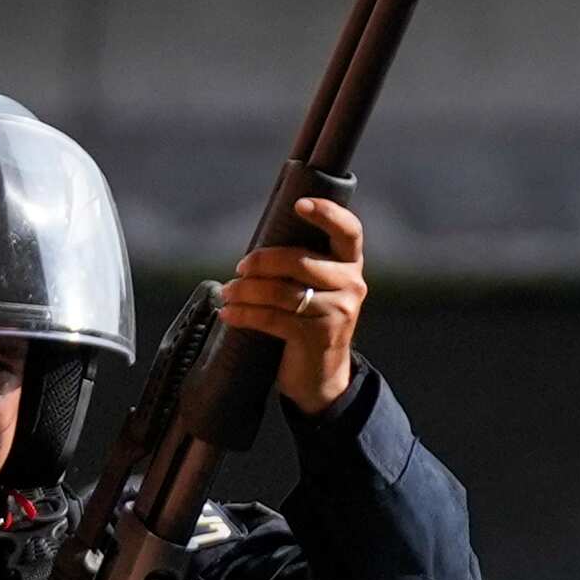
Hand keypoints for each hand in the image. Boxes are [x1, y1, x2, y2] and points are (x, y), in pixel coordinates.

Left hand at [221, 195, 370, 415]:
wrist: (321, 375)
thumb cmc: (308, 320)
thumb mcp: (313, 287)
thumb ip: (297, 263)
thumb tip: (252, 250)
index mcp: (349, 265)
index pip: (349, 231)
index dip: (327, 214)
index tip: (299, 205)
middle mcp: (351, 285)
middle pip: (299, 261)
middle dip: (261, 262)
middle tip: (240, 269)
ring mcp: (338, 312)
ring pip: (281, 291)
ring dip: (245, 290)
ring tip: (228, 293)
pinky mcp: (319, 337)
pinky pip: (272, 318)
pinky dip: (244, 314)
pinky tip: (228, 313)